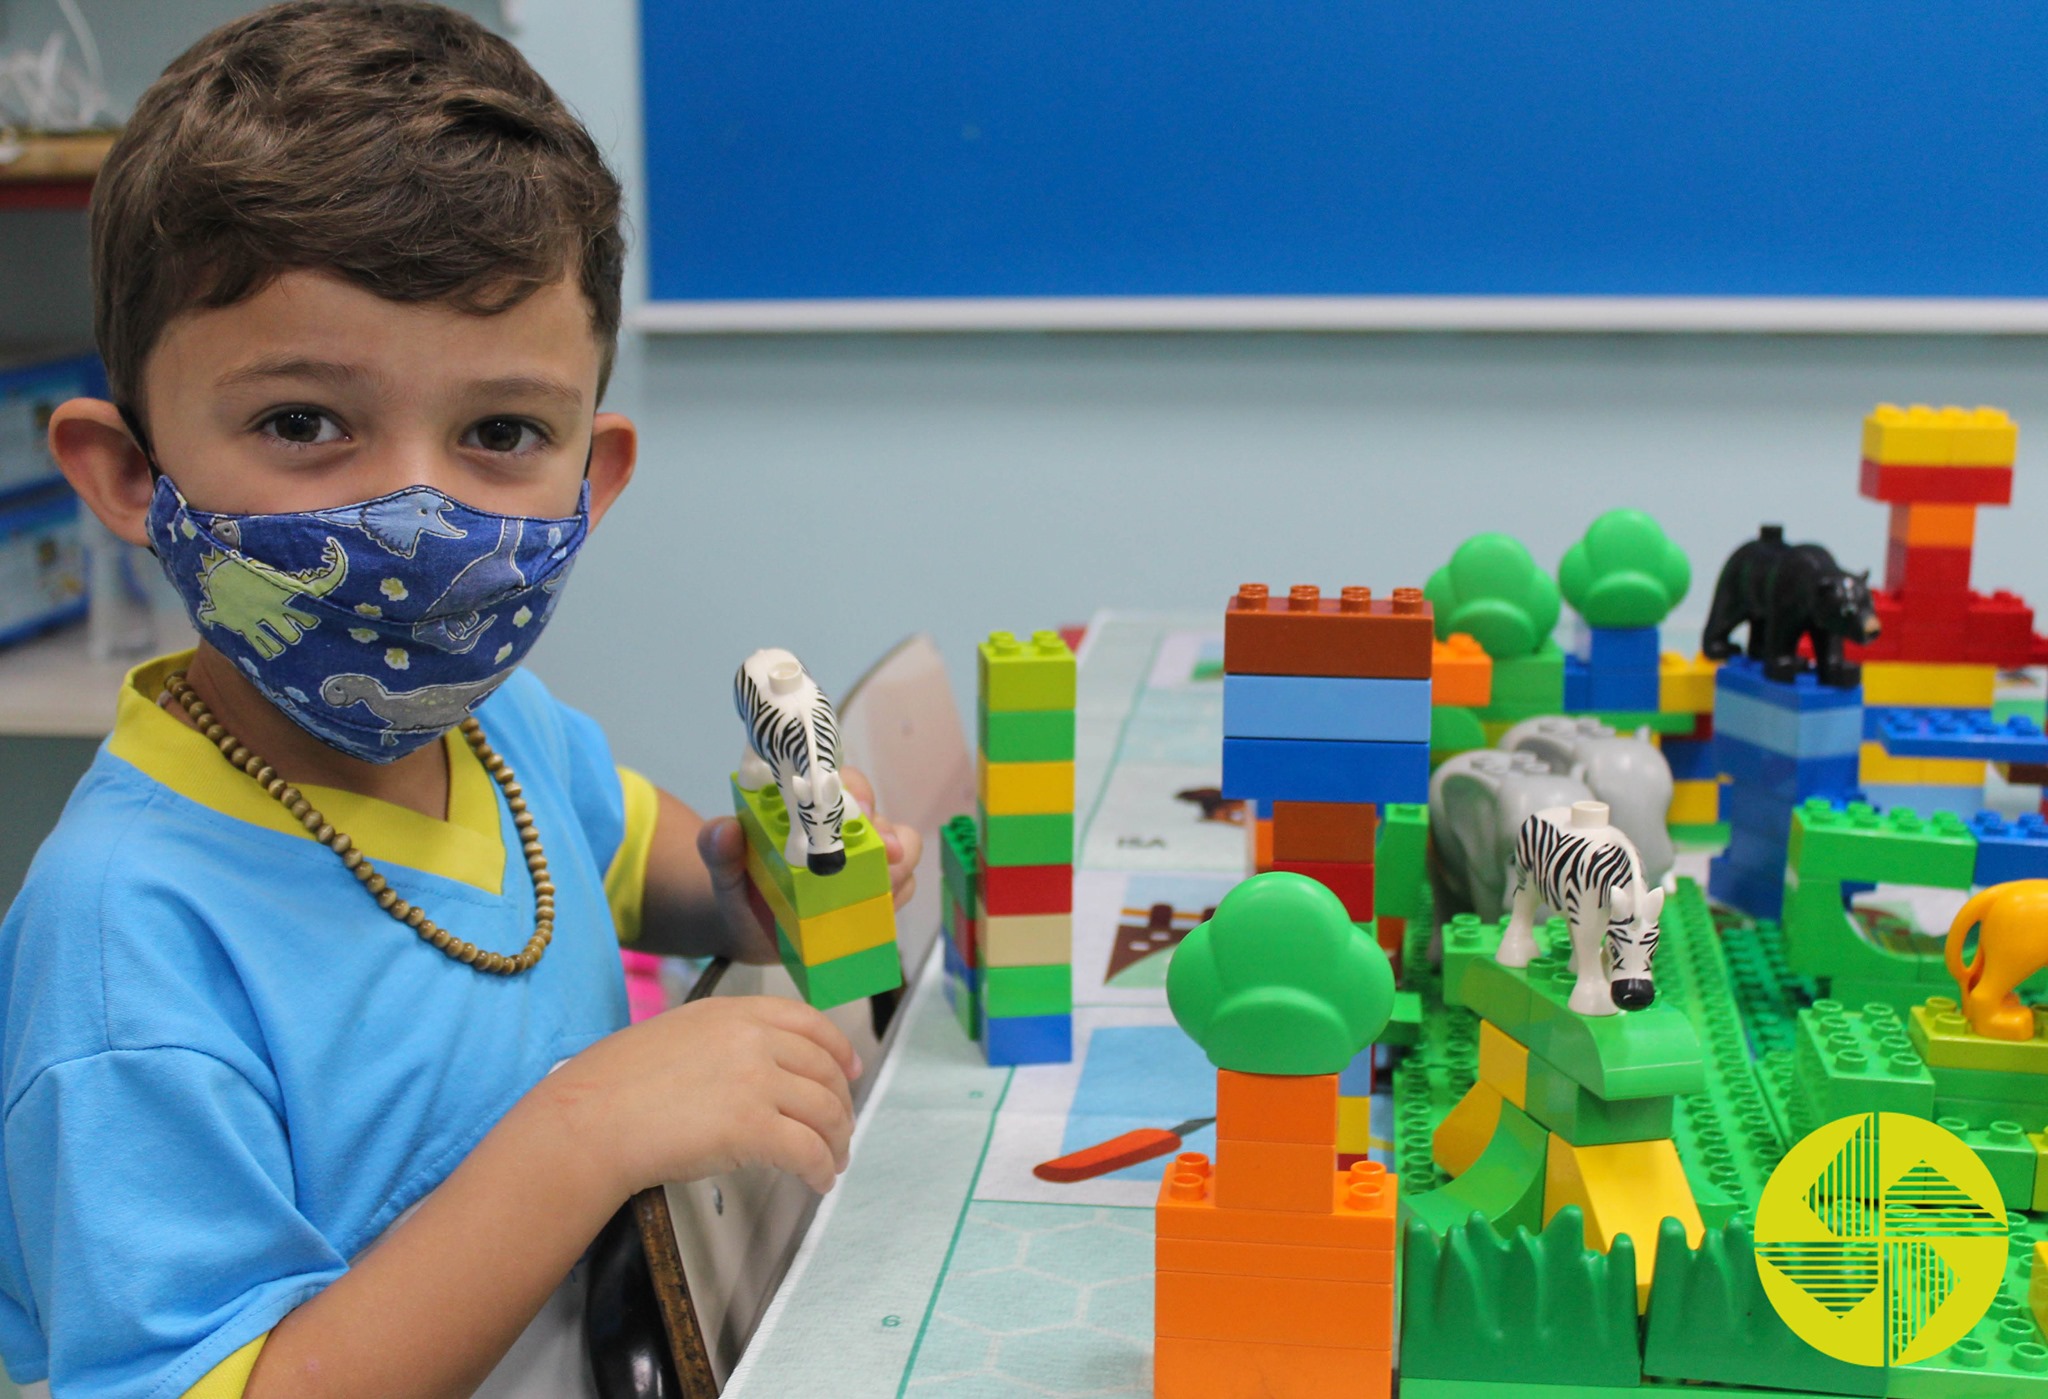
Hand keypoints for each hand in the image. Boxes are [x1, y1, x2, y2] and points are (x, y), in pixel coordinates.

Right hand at [545, 996, 861, 1197]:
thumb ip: (721, 1044)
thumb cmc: (613, 1088)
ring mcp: (756, 1081)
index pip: (808, 1022)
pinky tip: (819, 1181)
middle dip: (840, 1104)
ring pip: (825, 1111)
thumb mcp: (675, 1037)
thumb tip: (753, 1072)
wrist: (589, 1119)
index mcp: (733, 1013)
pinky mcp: (753, 1128)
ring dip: (837, 1141)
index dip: (838, 1048)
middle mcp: (752, 1040)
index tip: (850, 1069)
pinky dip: (822, 1168)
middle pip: (824, 1070)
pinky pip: (808, 1150)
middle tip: (840, 1129)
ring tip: (834, 1161)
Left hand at [696, 765, 922, 964]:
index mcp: (810, 809)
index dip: (856, 791)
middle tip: (885, 852)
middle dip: (888, 834)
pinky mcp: (871, 895)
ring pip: (901, 853)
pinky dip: (896, 898)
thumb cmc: (738, 883)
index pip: (842, 784)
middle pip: (881, 819)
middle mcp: (844, 830)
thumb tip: (725, 830)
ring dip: (899, 868)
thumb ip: (718, 848)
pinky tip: (882, 908)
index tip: (858, 808)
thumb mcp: (721, 866)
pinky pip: (899, 890)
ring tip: (885, 886)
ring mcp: (862, 863)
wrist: (745, 925)